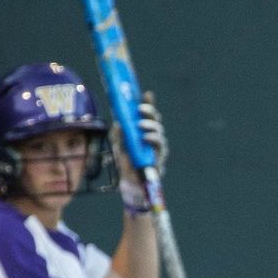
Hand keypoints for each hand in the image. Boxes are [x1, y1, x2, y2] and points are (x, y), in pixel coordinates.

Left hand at [112, 93, 169, 209]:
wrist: (130, 184)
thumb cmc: (126, 163)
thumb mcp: (118, 146)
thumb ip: (118, 135)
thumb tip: (118, 123)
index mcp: (142, 131)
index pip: (146, 114)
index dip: (148, 103)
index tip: (146, 94)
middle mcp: (152, 137)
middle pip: (155, 120)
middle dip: (150, 112)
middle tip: (140, 110)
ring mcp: (157, 147)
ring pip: (159, 131)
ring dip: (151, 126)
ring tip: (141, 125)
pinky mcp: (159, 157)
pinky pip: (159, 145)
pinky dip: (153, 139)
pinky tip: (146, 137)